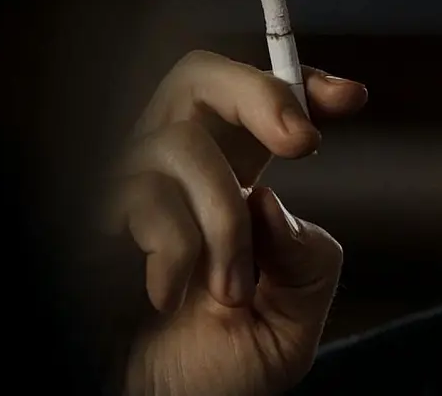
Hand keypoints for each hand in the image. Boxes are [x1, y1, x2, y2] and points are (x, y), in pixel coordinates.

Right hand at [102, 51, 366, 395]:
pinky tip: (169, 296)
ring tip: (228, 291)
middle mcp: (180, 176)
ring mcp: (130, 190)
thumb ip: (306, 261)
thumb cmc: (216, 372)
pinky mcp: (90, 217)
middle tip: (303, 143)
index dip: (301, 87)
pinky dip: (175, 247)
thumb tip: (268, 199)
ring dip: (223, 220)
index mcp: (236, 187)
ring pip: (182, 142)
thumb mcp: (293, 324)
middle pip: (200, 76)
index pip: (262, 108)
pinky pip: (140, 194)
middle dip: (259, 94)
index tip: (350, 100)